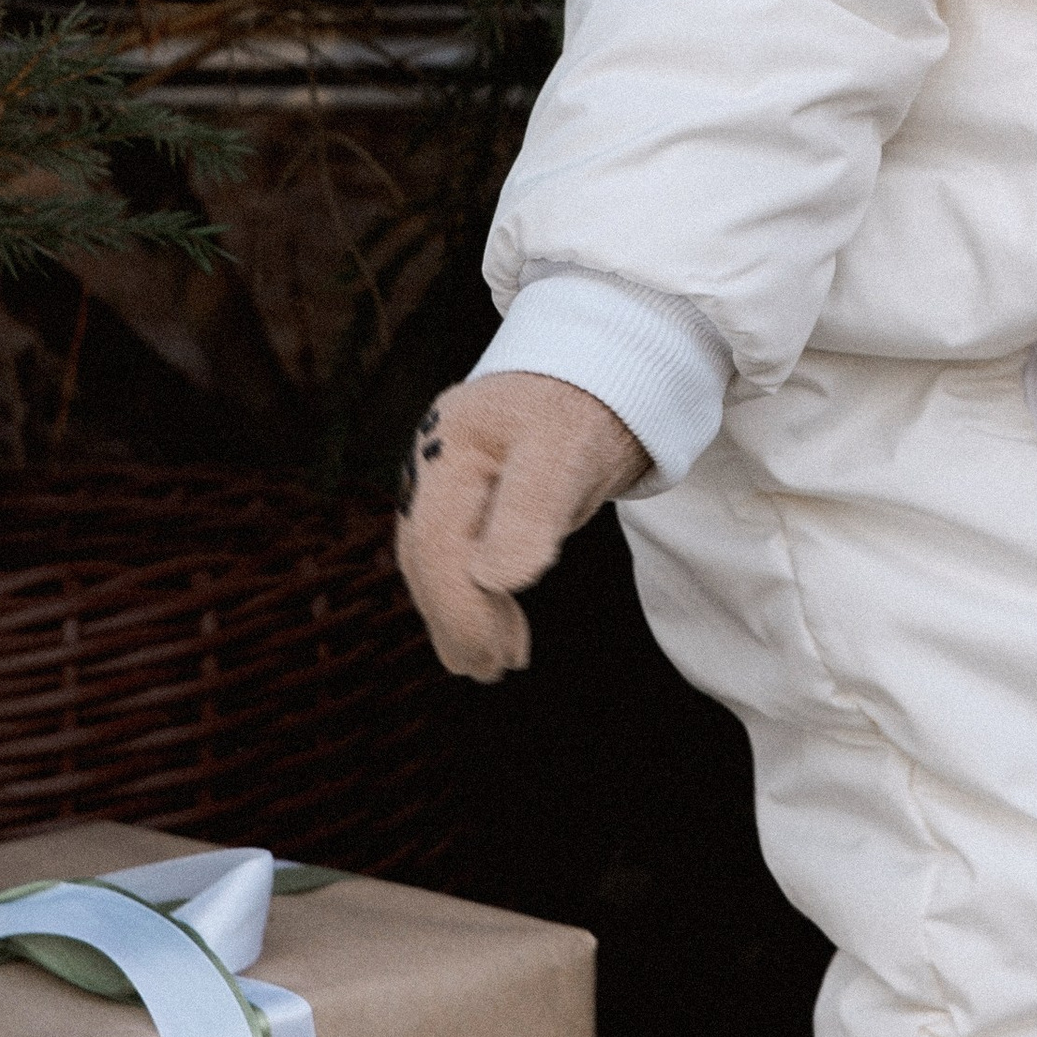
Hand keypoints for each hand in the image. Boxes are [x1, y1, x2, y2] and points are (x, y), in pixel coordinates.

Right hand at [395, 373, 648, 679]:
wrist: (609, 365)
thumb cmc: (593, 404)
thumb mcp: (570, 451)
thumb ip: (534, 510)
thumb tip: (498, 579)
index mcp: (454, 443)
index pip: (440, 544)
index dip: (461, 608)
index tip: (499, 657)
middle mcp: (437, 457)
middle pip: (428, 554)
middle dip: (455, 620)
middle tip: (492, 671)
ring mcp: (446, 472)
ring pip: (434, 556)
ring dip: (458, 614)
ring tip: (495, 662)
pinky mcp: (466, 488)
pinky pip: (452, 549)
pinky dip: (469, 593)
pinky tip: (499, 624)